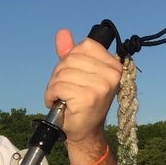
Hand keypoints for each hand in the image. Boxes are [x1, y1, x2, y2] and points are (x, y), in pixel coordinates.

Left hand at [42, 28, 122, 143]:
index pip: (85, 46)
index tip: (72, 75)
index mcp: (113, 65)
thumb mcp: (78, 73)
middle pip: (71, 59)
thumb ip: (70, 53)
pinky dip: (52, 95)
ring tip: (60, 97)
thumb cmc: (81, 102)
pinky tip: (58, 103)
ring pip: (63, 73)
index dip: (70, 58)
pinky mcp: (88, 97)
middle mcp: (111, 74)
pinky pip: (59, 86)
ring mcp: (101, 86)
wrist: (84, 132)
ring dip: (54, 86)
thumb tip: (62, 32)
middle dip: (59, 74)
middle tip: (62, 89)